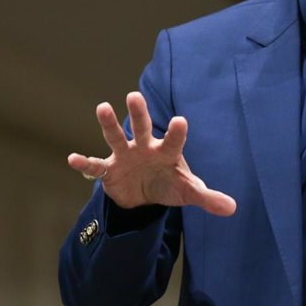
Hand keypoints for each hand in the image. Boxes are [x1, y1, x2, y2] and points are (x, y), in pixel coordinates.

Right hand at [67, 91, 236, 216]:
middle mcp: (145, 148)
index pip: (174, 140)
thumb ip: (208, 198)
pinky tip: (72, 159)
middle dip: (139, 114)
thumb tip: (232, 208)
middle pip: (142, 128)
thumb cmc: (170, 184)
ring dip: (109, 124)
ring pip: (116, 138)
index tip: (180, 121)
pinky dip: (85, 163)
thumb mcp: (188, 192)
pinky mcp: (109, 170)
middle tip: (134, 96)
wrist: (145, 195)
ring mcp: (126, 156)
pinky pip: (96, 166)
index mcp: (167, 151)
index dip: (176, 132)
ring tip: (102, 107)